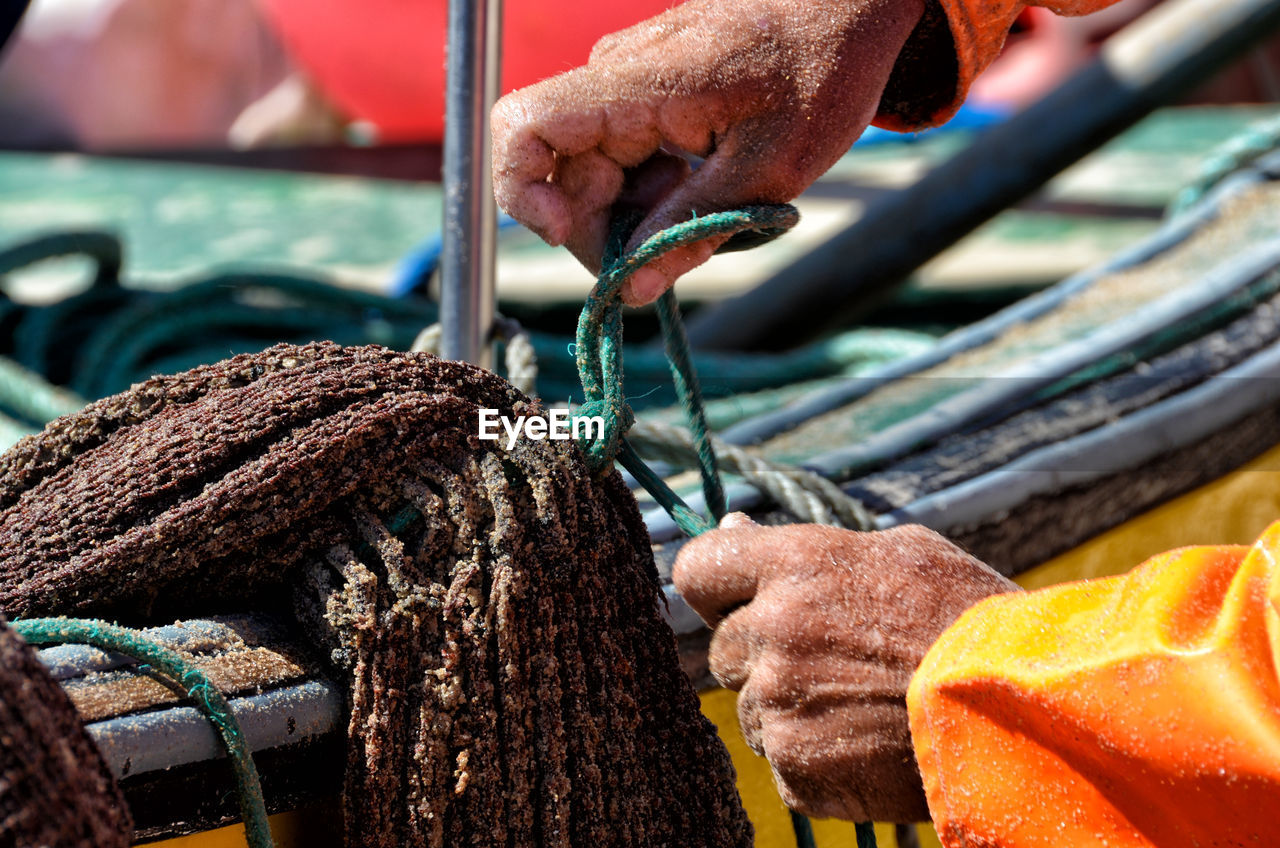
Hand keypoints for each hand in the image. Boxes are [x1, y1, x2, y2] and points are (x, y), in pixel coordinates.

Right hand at [491, 0, 924, 305]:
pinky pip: (620, 158)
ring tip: (705, 209)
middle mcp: (615, 77)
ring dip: (634, 215)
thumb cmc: (821, 71)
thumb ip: (693, 230)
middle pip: (559, 173)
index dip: (522, 192)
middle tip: (670, 254)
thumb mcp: (769, 168)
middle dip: (602, 231)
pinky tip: (702, 188)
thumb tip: (632, 291)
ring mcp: (626, 83)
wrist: (849, 6)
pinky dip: (650, 193)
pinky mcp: (643, 94)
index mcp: (636, 84)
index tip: (569, 237)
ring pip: (591, 174)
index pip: (523, 127)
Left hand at [672, 514, 1016, 821]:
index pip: (696, 567)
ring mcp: (781, 700)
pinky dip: (815, 760)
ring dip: (790, 711)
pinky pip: (782, 760)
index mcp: (795, 564)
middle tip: (833, 663)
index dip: (714, 586)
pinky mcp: (796, 765)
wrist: (1024, 710)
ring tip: (862, 707)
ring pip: (751, 710)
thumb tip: (732, 526)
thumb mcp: (898, 552)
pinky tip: (867, 745)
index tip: (735, 600)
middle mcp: (775, 627)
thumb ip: (806, 547)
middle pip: (722, 650)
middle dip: (762, 657)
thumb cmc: (967, 619)